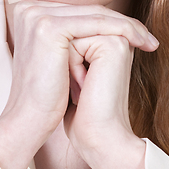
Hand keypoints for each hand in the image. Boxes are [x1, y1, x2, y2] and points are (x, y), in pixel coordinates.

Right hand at [0, 0, 157, 168]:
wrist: (29, 121)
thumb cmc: (48, 93)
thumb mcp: (61, 55)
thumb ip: (75, 33)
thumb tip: (106, 22)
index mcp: (29, 11)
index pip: (80, 10)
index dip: (110, 21)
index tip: (137, 34)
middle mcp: (29, 8)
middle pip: (88, 10)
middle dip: (122, 24)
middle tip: (148, 38)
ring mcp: (37, 15)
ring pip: (95, 15)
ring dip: (127, 27)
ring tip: (148, 41)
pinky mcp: (49, 27)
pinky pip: (95, 23)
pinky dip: (121, 29)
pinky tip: (138, 40)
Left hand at [64, 30, 155, 168]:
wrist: (98, 138)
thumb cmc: (82, 112)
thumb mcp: (72, 72)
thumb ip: (71, 48)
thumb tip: (50, 32)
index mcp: (110, 41)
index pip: (70, 33)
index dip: (65, 59)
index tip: (82, 87)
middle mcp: (117, 36)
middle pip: (69, 30)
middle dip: (67, 59)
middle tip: (84, 88)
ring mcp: (117, 38)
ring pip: (70, 33)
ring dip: (68, 63)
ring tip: (84, 88)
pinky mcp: (113, 45)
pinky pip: (74, 41)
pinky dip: (71, 65)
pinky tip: (85, 86)